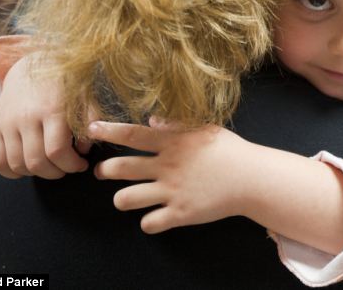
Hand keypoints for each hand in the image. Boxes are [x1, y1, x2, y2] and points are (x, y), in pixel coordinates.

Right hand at [0, 56, 90, 179]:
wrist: (32, 64)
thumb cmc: (65, 83)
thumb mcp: (85, 96)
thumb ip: (90, 122)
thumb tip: (84, 149)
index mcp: (51, 109)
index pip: (57, 151)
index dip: (72, 165)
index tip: (81, 164)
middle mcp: (26, 117)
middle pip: (37, 162)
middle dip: (57, 172)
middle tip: (67, 167)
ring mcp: (8, 123)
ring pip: (17, 165)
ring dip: (37, 174)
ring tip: (51, 165)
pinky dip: (12, 172)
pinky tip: (28, 167)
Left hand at [89, 118, 249, 233]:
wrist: (252, 178)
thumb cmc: (230, 150)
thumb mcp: (204, 128)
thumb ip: (177, 123)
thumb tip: (153, 119)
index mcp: (173, 142)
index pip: (134, 134)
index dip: (110, 131)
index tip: (91, 128)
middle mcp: (168, 166)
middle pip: (122, 168)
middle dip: (105, 170)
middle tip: (102, 171)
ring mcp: (173, 191)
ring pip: (127, 199)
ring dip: (121, 199)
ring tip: (125, 198)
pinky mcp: (181, 214)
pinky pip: (150, 223)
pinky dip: (148, 222)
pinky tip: (152, 217)